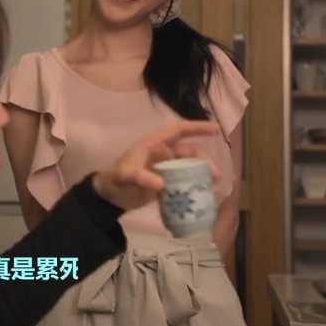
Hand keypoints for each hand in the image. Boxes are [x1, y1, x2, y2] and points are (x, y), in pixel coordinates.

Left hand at [92, 120, 220, 210]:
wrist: (109, 197)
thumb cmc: (115, 179)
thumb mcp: (125, 175)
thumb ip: (140, 177)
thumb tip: (162, 184)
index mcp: (154, 144)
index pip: (179, 130)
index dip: (197, 127)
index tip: (216, 130)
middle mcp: (163, 153)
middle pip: (190, 152)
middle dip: (205, 160)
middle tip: (215, 175)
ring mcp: (166, 168)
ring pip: (190, 167)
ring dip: (202, 174)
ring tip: (213, 186)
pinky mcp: (166, 183)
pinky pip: (185, 181)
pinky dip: (195, 186)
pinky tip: (204, 195)